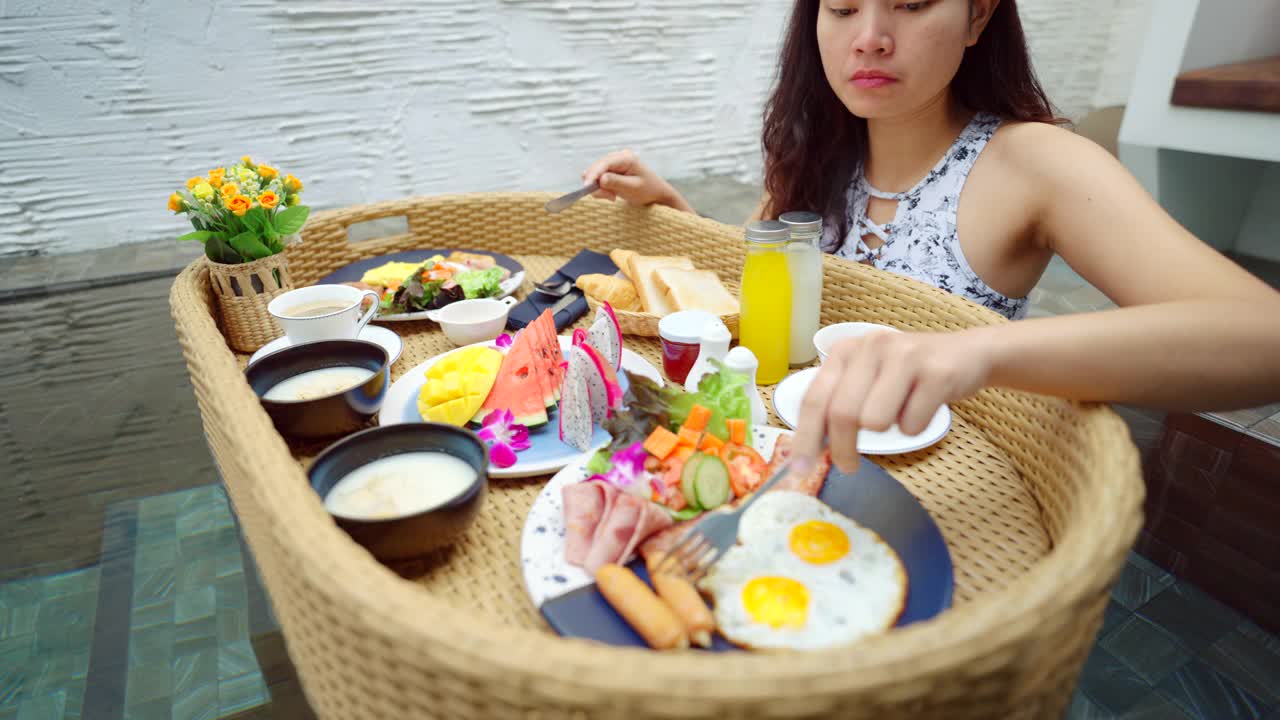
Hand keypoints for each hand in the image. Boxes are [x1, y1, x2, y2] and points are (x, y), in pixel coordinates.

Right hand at [581, 150, 693, 212]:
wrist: (656, 194)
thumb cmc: (648, 190)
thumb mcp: (633, 188)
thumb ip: (616, 183)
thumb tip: (600, 179)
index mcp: (626, 158)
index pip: (604, 163)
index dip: (593, 174)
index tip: (586, 187)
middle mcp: (618, 157)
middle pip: (597, 168)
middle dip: (598, 185)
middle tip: (611, 198)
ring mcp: (614, 163)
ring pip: (595, 174)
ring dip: (600, 188)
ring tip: (613, 197)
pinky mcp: (611, 170)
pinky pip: (598, 179)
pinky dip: (601, 189)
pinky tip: (612, 194)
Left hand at [790, 329, 992, 473]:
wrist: (967, 354)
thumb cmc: (908, 375)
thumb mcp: (867, 379)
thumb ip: (838, 405)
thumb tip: (812, 450)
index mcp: (845, 350)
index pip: (814, 398)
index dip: (804, 437)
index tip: (799, 469)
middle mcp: (870, 347)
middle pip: (843, 414)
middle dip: (843, 449)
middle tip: (849, 466)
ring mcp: (905, 356)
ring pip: (876, 422)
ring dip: (888, 429)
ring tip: (902, 410)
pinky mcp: (936, 373)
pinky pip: (911, 425)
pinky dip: (916, 426)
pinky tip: (925, 405)